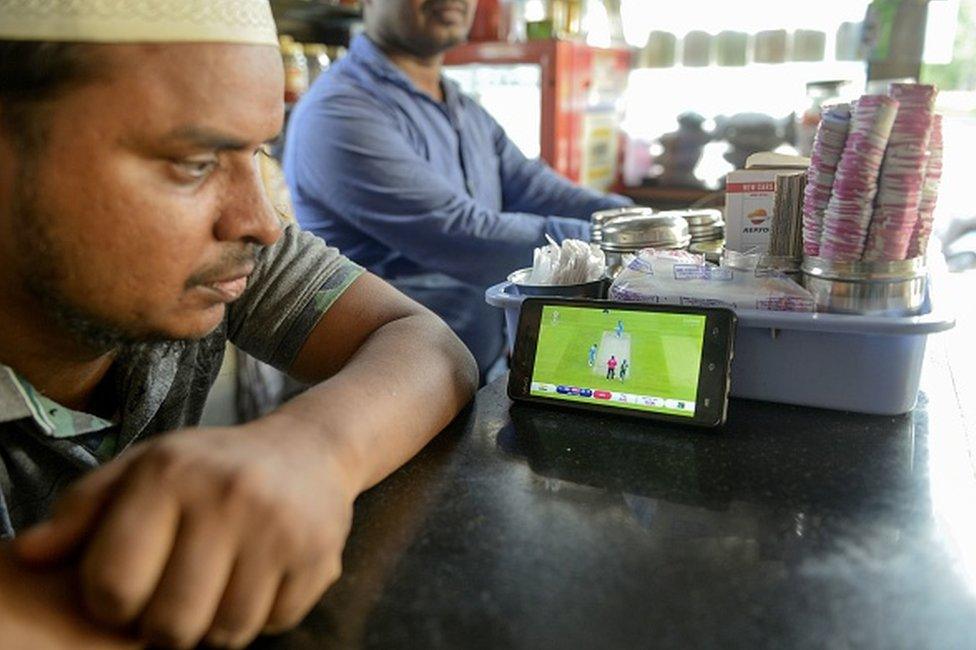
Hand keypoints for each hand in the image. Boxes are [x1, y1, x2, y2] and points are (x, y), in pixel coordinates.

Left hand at [13, 417, 356, 647]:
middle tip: (177, 595)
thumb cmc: (211, 466)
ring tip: (217, 587)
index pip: (112, 586)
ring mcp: (279, 528)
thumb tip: (29, 554)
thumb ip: (82, 509)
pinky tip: (259, 579)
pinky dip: (261, 616)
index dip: (111, 603)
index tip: (129, 587)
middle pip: (170, 625)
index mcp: (169, 474)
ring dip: (215, 624)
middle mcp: (227, 497)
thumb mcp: (143, 468)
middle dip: (166, 624)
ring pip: (226, 634)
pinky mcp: (320, 554)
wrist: (309, 449)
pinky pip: (274, 625)